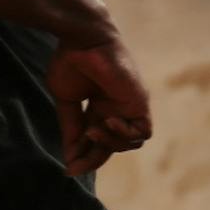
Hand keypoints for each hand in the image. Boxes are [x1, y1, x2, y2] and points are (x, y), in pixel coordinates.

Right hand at [48, 35, 154, 174]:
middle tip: (78, 159)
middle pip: (113, 145)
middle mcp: (118, 109)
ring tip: (93, 131)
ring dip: (110, 144)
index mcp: (100, 108)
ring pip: (130, 143)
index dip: (86, 156)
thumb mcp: (67, 101)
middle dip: (95, 156)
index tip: (69, 169)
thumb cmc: (71, 62)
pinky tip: (107, 121)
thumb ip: (71, 128)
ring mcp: (130, 106)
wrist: (82, 39)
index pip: (99, 141)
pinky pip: (142, 132)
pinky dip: (125, 134)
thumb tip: (70, 158)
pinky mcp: (140, 102)